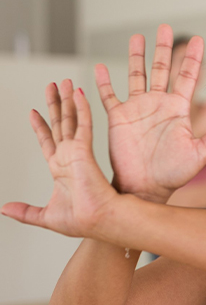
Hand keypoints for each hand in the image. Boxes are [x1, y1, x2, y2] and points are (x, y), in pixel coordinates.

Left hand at [1, 81, 116, 236]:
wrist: (97, 221)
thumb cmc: (81, 222)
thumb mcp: (45, 216)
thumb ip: (25, 211)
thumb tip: (4, 209)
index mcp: (60, 170)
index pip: (48, 142)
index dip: (40, 127)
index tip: (33, 112)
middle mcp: (68, 157)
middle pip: (59, 125)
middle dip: (55, 105)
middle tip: (52, 86)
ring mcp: (77, 152)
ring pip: (70, 120)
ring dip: (67, 100)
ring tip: (64, 82)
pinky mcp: (85, 151)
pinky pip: (83, 124)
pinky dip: (81, 108)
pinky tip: (79, 93)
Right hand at [97, 24, 205, 202]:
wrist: (146, 188)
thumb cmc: (173, 174)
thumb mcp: (200, 154)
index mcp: (178, 110)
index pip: (188, 78)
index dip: (193, 59)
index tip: (199, 40)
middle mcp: (158, 105)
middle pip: (162, 69)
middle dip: (164, 48)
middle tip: (166, 27)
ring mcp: (138, 109)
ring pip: (137, 75)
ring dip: (136, 56)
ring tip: (137, 37)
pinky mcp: (119, 117)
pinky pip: (109, 95)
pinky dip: (103, 82)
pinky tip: (100, 68)